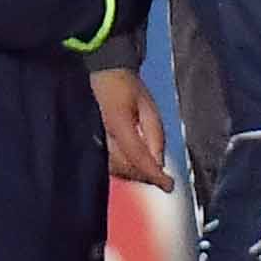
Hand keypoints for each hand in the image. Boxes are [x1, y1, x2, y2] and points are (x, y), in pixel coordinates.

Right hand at [92, 67, 173, 190]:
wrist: (101, 74)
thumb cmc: (127, 88)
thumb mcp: (148, 107)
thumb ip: (155, 135)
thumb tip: (159, 163)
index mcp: (117, 123)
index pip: (137, 156)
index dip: (153, 174)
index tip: (169, 186)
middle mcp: (101, 134)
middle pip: (125, 167)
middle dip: (146, 177)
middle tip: (165, 182)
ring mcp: (93, 139)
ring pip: (115, 169)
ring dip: (135, 176)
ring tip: (153, 177)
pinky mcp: (90, 142)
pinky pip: (107, 163)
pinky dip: (123, 170)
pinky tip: (136, 169)